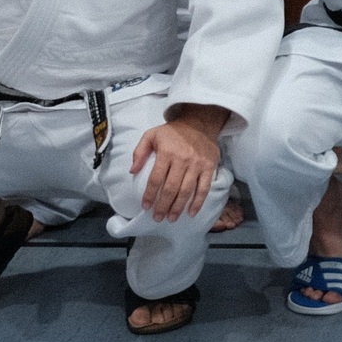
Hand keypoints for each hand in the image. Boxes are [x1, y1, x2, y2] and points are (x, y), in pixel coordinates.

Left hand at [130, 104, 228, 222]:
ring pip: (187, 191)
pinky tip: (191, 213)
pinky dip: (198, 202)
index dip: (149, 195)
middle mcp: (183, 159)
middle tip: (158, 217)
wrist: (200, 122)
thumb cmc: (173, 132)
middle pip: (171, 188)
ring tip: (171, 218)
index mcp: (167, 152)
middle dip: (163, 206)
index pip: (156, 178)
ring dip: (178, 207)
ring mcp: (197, 164)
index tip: (145, 207)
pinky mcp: (209, 167)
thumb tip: (132, 171)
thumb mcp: (151, 135)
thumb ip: (139, 152)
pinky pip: (204, 188)